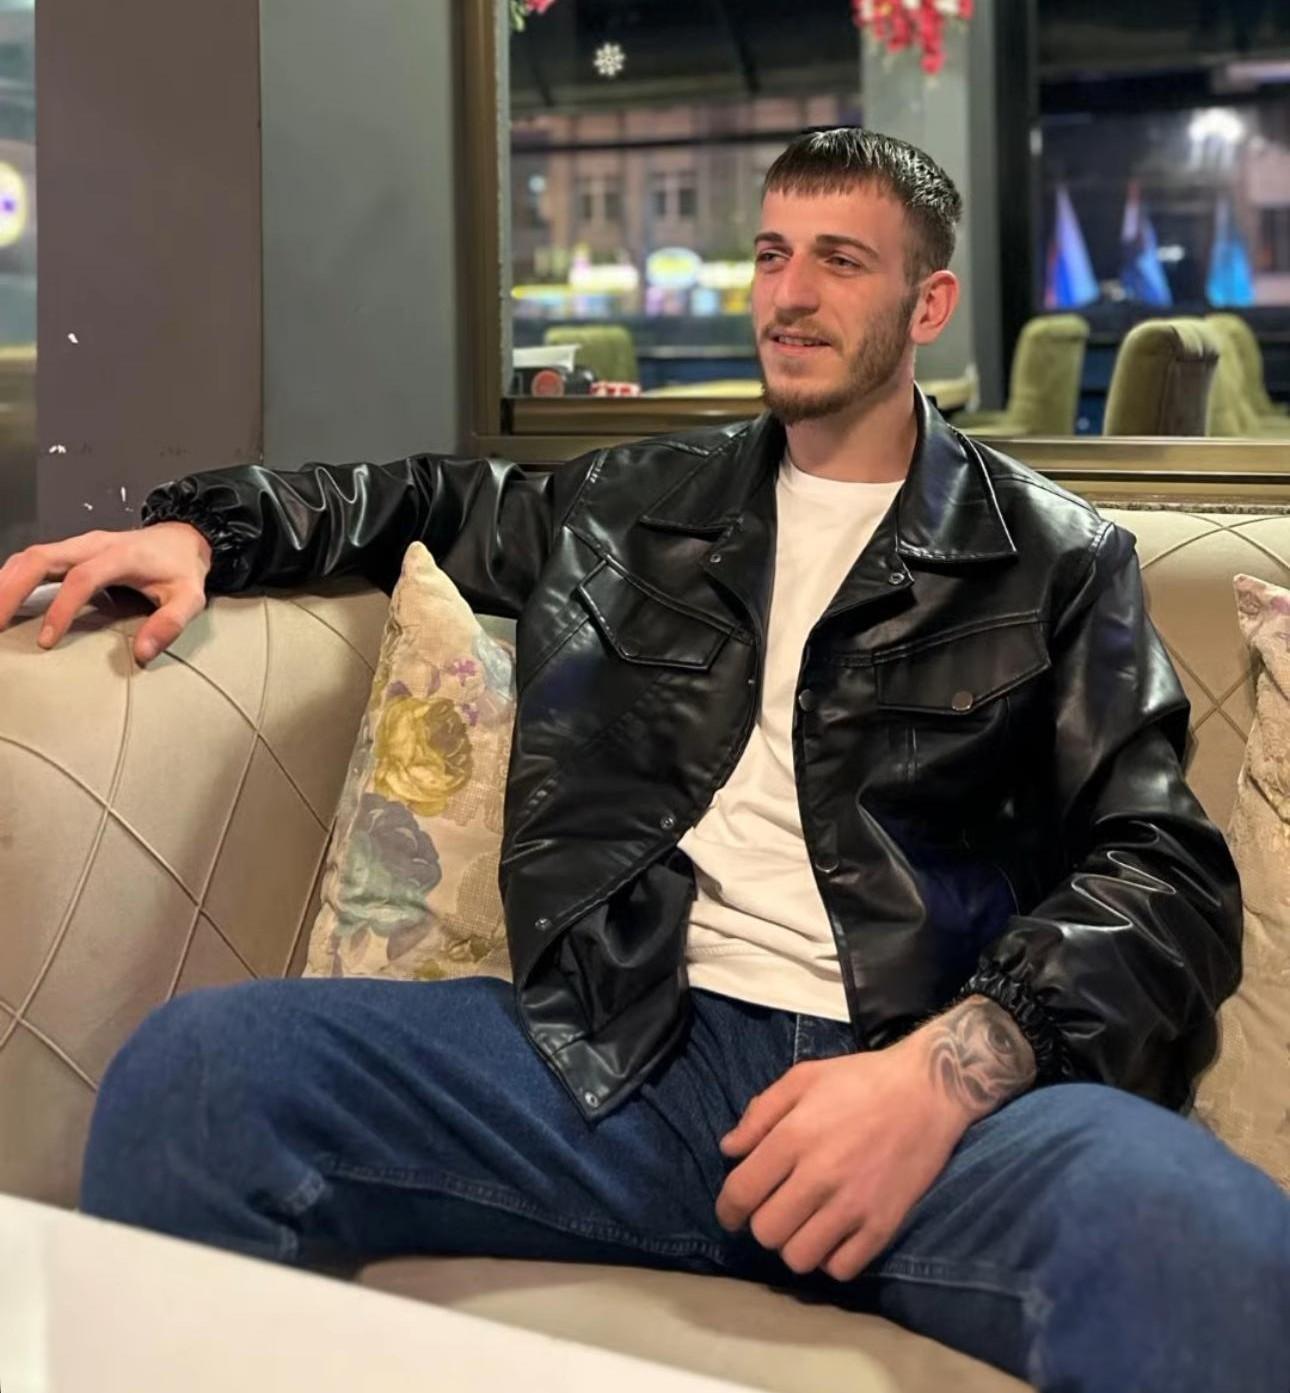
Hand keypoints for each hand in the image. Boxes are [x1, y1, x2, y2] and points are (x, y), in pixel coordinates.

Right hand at [0, 522, 212, 665]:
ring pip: (31, 555)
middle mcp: (93, 544)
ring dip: (6, 581)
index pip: (81, 578)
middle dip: (12, 589)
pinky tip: (2, 596)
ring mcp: (78, 544)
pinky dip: (12, 575)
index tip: (46, 640)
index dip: (61, 608)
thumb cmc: (182, 569)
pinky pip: (33, 558)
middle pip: (41, 558)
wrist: (182, 537)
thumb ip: (170, 623)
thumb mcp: (189, 597)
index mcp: (121, 555)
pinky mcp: (70, 550)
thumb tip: (143, 653)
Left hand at [715, 997, 1035, 1281]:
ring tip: (803, 1224)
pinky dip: (830, 1258)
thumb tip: (729, 1150)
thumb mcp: (802, 1078)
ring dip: (794, 1244)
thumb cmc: (859, 1080)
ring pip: (799, 1258)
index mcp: (794, 1137)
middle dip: (762, 1224)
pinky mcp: (884, 1226)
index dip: (727, 1210)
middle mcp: (821, 1177)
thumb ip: (760, 1113)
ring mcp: (854, 1206)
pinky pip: (841, 1269)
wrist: (927, 1091)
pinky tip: (833, 1235)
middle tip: (775, 1209)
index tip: (731, 1213)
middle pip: (766, 1232)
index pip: (741, 1192)